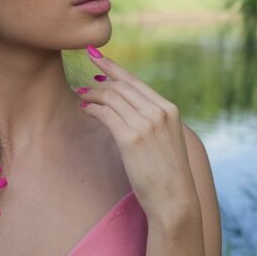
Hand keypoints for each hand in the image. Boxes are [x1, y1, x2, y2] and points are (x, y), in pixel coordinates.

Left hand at [76, 45, 198, 225]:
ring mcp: (145, 124)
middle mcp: (159, 112)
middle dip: (99, 78)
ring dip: (92, 94)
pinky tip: (85, 110)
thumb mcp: (167, 139)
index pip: (136, 81)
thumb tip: (128, 107)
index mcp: (169, 109)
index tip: (97, 56)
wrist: (174, 199)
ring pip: (111, 97)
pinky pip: (105, 113)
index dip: (114, 67)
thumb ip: (153, 120)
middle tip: (83, 78)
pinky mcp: (130, 138)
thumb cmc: (167, 173)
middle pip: (122, 85)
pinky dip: (92, 108)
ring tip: (82, 96)